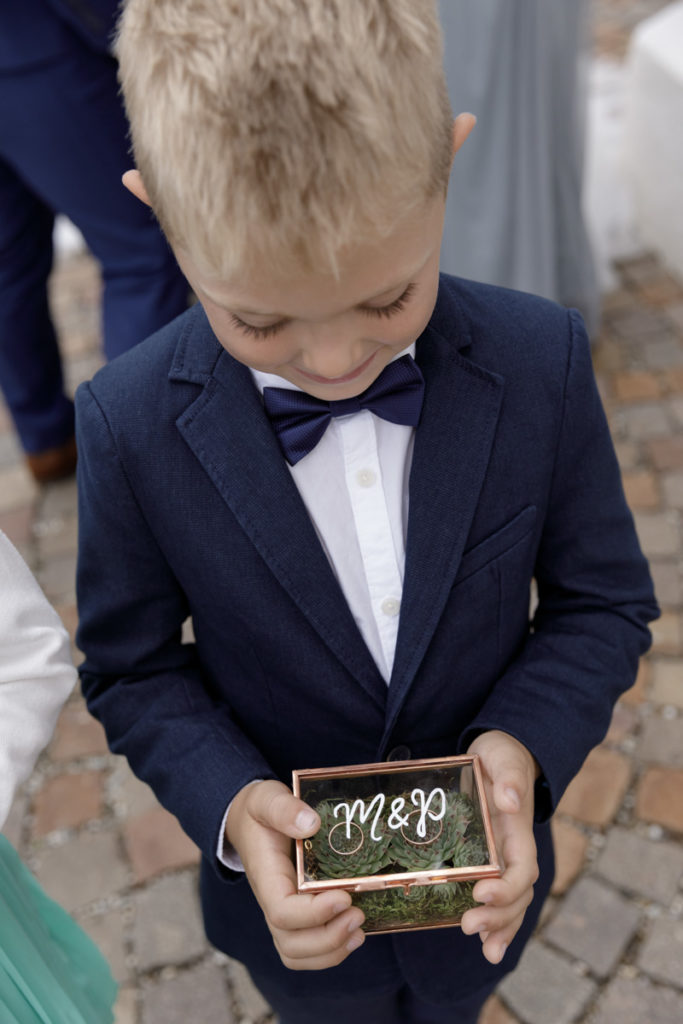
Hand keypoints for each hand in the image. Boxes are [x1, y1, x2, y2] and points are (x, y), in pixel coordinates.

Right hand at [225, 780, 365, 969]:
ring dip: (331, 951)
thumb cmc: (260, 811)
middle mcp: (273, 902)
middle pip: (291, 943)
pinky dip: (331, 953)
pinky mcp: (298, 916)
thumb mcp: (268, 799)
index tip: (344, 896)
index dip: (314, 914)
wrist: (251, 821)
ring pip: (298, 954)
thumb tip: (310, 823)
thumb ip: (284, 809)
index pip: (282, 912)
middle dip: (328, 938)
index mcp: (267, 877)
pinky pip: (307, 951)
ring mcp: (284, 913)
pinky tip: (354, 934)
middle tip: (358, 914)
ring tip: (360, 930)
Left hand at [460, 730, 538, 964]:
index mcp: (519, 831)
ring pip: (512, 903)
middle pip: (518, 895)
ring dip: (501, 927)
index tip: (481, 891)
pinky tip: (486, 943)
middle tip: (469, 925)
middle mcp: (515, 850)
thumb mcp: (503, 757)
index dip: (506, 887)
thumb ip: (509, 777)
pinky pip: (499, 897)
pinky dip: (497, 922)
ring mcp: (505, 858)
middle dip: (499, 916)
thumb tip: (510, 800)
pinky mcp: (490, 860)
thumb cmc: (503, 754)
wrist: (502, 753)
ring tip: (487, 950)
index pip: (522, 869)